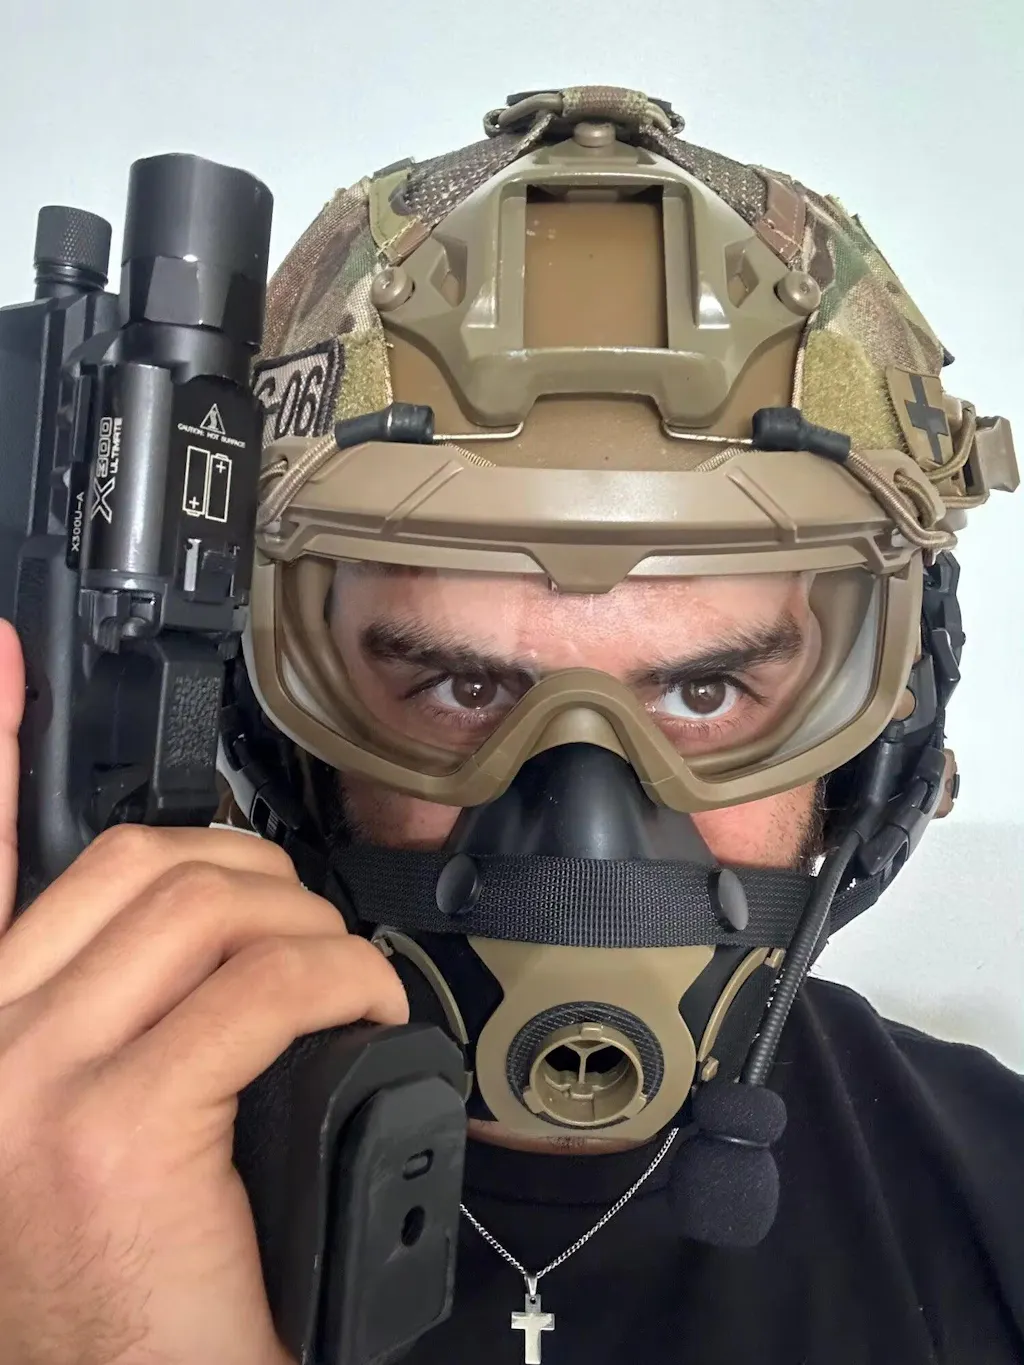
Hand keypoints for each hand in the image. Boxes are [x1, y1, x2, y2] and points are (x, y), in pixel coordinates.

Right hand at [0, 619, 408, 1364]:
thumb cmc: (128, 1288)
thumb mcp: (89, 1132)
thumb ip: (121, 1022)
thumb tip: (213, 940)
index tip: (0, 651)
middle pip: (142, 865)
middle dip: (256, 872)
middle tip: (307, 929)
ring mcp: (42, 1083)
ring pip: (211, 911)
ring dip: (310, 927)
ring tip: (341, 983)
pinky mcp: (120, 1127)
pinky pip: (268, 986)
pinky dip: (343, 981)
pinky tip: (365, 1016)